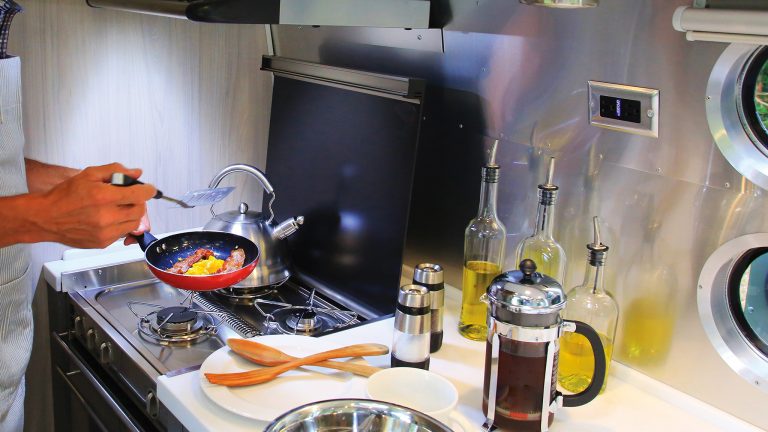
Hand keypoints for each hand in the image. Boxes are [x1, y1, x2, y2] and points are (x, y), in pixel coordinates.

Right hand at [34, 163, 155, 248]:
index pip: (139, 195)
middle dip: (138, 202)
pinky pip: (122, 233)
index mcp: (104, 197)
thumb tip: (136, 173)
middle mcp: (106, 216)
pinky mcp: (103, 243)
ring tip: (118, 208)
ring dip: (131, 215)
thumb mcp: (89, 175)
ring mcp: (105, 232)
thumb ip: (115, 171)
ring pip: (134, 224)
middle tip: (130, 198)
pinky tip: (108, 218)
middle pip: (140, 210)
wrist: (46, 217)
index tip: (149, 189)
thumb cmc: (65, 196)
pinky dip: (120, 225)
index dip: (148, 190)